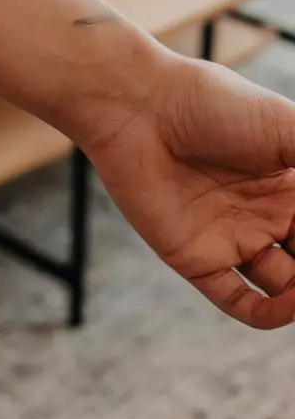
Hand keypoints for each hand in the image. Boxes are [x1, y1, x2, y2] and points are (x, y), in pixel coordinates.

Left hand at [87, 51, 294, 327]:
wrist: (139, 106)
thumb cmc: (212, 103)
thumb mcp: (286, 128)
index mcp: (291, 181)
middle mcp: (266, 212)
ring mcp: (233, 237)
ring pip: (287, 287)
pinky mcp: (197, 258)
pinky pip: (239, 302)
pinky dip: (269, 315)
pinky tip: (289, 305)